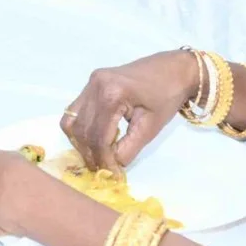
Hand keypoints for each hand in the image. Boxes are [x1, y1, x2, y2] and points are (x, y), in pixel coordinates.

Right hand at [61, 51, 205, 172]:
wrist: (174, 70)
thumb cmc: (167, 97)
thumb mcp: (150, 128)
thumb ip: (128, 149)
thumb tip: (111, 167)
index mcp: (112, 94)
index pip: (98, 136)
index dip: (103, 160)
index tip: (112, 176)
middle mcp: (96, 86)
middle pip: (82, 130)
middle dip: (91, 154)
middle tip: (103, 170)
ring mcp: (91, 83)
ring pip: (72, 122)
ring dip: (81, 143)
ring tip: (97, 157)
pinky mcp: (91, 83)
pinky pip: (75, 112)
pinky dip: (80, 129)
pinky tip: (93, 140)